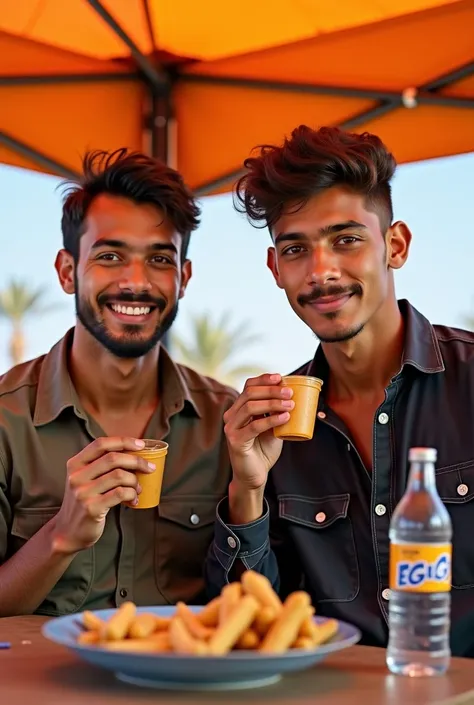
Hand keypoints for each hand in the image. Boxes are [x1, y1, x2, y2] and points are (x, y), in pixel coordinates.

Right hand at [52, 437, 153, 553]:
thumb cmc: (83, 501)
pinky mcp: (92, 508)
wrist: (68, 531)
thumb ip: (101, 465)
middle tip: (149, 468)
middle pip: (113, 458)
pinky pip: (120, 494)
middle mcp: (77, 476)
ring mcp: (83, 492)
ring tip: (138, 488)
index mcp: (75, 464)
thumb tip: (134, 454)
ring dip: (135, 481)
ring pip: (119, 476)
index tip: (141, 445)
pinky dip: (132, 494)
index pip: (100, 444)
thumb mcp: (84, 479)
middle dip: (137, 461)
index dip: (123, 441)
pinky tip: (133, 500)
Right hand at [223, 374, 293, 491]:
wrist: (254, 475)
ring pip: (250, 407)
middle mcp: (232, 416)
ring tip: (290, 404)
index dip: (264, 379)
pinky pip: (254, 426)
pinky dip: (271, 420)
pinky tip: (284, 417)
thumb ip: (277, 413)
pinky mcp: (235, 441)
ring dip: (273, 403)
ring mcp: (231, 428)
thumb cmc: (263, 450)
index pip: (248, 386)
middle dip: (271, 390)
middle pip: (250, 393)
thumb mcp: (272, 427)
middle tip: (290, 392)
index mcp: (239, 409)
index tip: (281, 377)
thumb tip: (295, 397)